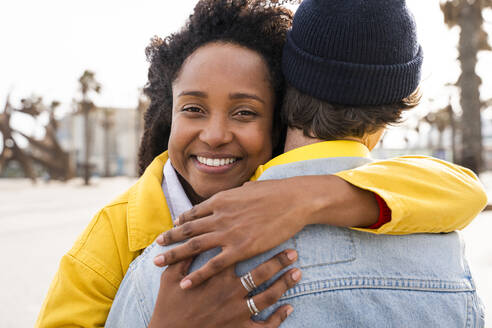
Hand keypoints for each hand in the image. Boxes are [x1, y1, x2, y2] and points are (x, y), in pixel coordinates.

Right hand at [148, 249, 300, 327]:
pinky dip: (278, 317)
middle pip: (261, 273)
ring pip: (267, 296)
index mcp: (216, 276)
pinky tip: (288, 308)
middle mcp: (230, 292)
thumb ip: (182, 257)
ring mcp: (237, 312)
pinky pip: (264, 325)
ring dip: (284, 284)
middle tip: (294, 252)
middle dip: (280, 262)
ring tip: (297, 273)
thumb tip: (188, 238)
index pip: (241, 254)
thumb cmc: (169, 305)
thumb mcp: (171, 278)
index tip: (272, 232)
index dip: (258, 243)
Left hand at [155, 178, 308, 288]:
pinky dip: (197, 275)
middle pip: (187, 229)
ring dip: (174, 255)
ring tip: (158, 263)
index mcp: (221, 200)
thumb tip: (234, 194)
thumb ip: (236, 194)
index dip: (182, 221)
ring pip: (193, 246)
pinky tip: (185, 283)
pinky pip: (213, 265)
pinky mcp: (240, 249)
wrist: (294, 200)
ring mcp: (228, 232)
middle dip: (170, 238)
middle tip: (156, 246)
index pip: (194, 212)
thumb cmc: (276, 192)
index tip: (173, 227)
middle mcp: (219, 215)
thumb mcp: (250, 188)